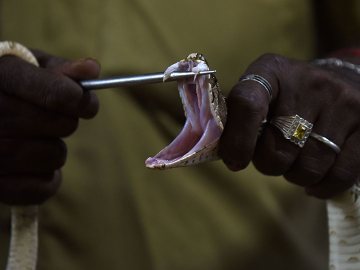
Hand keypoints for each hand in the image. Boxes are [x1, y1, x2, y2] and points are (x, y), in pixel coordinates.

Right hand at [0, 50, 99, 204]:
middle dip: (66, 121)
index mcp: (1, 76)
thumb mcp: (28, 68)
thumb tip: (93, 69)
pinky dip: (47, 180)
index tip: (88, 105)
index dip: (82, 100)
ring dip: (55, 149)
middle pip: (61, 124)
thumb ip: (60, 69)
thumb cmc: (8, 88)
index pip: (57, 93)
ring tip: (35, 140)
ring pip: (54, 155)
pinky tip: (34, 166)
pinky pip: (41, 189)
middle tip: (53, 119)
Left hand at [219, 54, 359, 198]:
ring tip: (293, 161)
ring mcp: (343, 103)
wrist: (342, 81)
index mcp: (271, 71)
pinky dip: (320, 186)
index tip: (234, 162)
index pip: (247, 104)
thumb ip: (239, 117)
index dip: (237, 140)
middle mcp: (309, 82)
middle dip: (267, 163)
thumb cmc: (288, 96)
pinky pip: (339, 175)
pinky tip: (312, 180)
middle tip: (270, 156)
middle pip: (277, 148)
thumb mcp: (261, 93)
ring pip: (307, 167)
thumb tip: (223, 155)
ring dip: (293, 175)